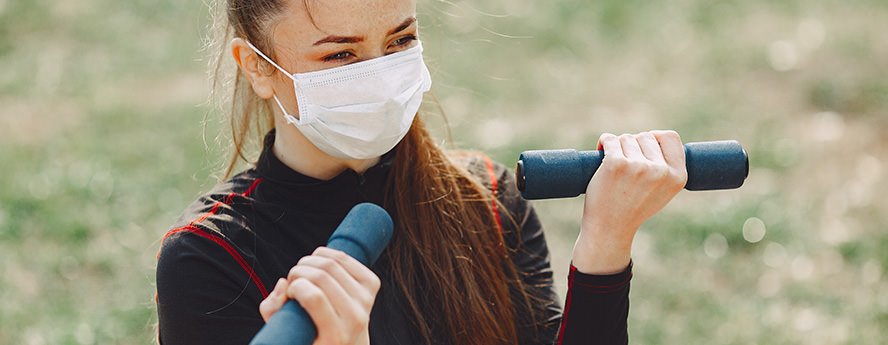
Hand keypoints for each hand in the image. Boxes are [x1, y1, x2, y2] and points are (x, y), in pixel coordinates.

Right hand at [258, 247, 380, 344]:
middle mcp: (355, 318)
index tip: (289, 293)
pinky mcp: (372, 284)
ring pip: (333, 262)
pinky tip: (316, 264)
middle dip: (298, 271)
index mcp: (335, 336)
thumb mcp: (289, 334)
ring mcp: (366, 300)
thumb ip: (273, 312)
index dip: (295, 287)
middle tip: (293, 280)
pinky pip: (344, 257)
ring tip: (302, 272)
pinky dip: (325, 254)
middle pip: (322, 276)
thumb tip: (284, 284)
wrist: (350, 344)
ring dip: (310, 261)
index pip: (314, 297)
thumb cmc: (313, 338)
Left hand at [572, 131, 686, 273]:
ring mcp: (638, 167)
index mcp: (678, 176)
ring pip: (626, 138)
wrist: (609, 228)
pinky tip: (601, 153)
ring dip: (617, 148)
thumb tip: (657, 137)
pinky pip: (609, 139)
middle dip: (633, 146)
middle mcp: (660, 171)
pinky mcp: (616, 164)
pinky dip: (603, 143)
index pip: (671, 137)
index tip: (643, 150)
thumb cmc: (633, 208)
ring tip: (615, 169)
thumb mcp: (663, 191)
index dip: (655, 139)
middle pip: (646, 136)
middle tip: (625, 167)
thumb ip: (666, 167)